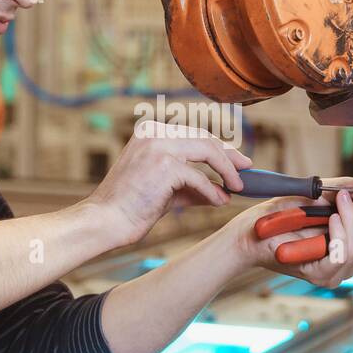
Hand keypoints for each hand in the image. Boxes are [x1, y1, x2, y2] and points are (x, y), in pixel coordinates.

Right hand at [86, 121, 251, 246]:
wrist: (105, 220)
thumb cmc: (130, 207)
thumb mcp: (166, 190)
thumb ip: (191, 185)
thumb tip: (222, 191)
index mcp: (150, 132)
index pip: (195, 134)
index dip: (220, 148)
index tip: (238, 161)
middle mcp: (154, 133)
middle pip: (205, 138)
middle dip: (230, 155)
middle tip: (247, 170)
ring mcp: (159, 146)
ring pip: (208, 151)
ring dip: (226, 171)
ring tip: (237, 187)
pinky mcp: (164, 165)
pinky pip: (199, 178)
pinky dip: (212, 191)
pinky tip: (219, 202)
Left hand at [229, 173, 352, 287]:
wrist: (251, 232)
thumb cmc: (279, 217)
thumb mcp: (315, 196)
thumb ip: (343, 188)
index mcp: (348, 243)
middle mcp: (345, 261)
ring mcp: (334, 271)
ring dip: (351, 219)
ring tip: (340, 201)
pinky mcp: (320, 275)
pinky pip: (341, 256)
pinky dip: (339, 235)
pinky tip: (332, 219)